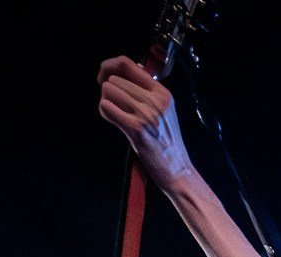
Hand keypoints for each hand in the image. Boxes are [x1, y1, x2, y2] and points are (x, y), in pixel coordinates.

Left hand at [96, 56, 194, 187]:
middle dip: (110, 92)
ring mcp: (146, 113)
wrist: (177, 169)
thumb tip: (120, 71)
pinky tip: (115, 121)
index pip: (127, 64)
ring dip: (107, 103)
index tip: (103, 76)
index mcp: (162, 92)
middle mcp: (156, 100)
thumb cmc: (166, 142)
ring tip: (120, 117)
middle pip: (114, 80)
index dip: (109, 66)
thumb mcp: (163, 109)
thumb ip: (145, 90)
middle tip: (118, 107)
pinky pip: (106, 107)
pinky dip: (106, 113)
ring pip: (108, 91)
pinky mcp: (136, 128)